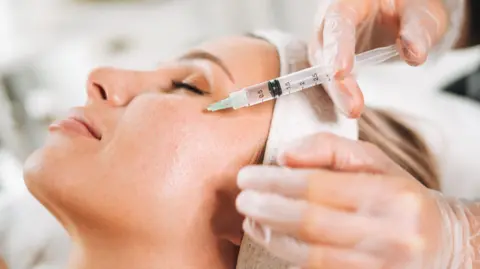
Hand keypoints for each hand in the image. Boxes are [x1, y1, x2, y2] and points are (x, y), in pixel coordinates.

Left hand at [236, 133, 472, 267]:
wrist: (442, 242)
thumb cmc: (400, 196)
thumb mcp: (374, 161)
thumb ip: (329, 149)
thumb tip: (284, 155)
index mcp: (390, 196)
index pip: (319, 187)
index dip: (275, 182)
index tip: (247, 176)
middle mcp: (390, 235)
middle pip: (310, 223)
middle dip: (266, 209)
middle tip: (242, 199)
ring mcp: (381, 266)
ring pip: (311, 255)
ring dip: (272, 236)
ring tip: (251, 219)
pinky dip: (290, 256)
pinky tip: (273, 239)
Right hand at [311, 0, 464, 117]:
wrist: (404, 11)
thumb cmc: (408, 6)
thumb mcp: (421, 10)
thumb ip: (417, 28)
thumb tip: (415, 54)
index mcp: (348, 2)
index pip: (338, 24)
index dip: (338, 48)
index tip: (342, 71)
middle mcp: (331, 21)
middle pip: (323, 51)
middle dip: (336, 81)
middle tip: (352, 106)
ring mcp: (328, 42)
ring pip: (322, 69)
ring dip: (337, 92)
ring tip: (353, 110)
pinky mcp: (332, 60)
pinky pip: (330, 78)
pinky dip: (339, 94)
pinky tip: (350, 106)